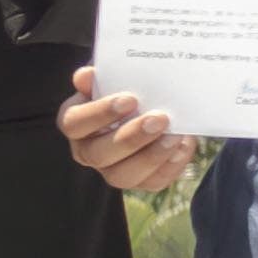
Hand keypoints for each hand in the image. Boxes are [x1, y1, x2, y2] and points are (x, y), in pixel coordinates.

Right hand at [58, 83, 202, 195]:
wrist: (152, 103)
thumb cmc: (126, 86)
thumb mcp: (114, 75)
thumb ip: (102, 74)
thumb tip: (88, 76)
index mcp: (75, 122)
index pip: (74, 123)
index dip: (99, 114)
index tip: (129, 99)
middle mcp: (87, 150)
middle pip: (99, 154)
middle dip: (131, 138)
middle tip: (159, 119)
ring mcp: (112, 170)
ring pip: (123, 176)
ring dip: (151, 156)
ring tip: (175, 135)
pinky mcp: (139, 181)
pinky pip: (152, 182)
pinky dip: (171, 165)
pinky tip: (183, 144)